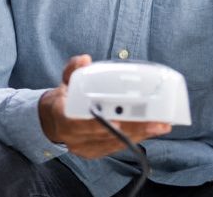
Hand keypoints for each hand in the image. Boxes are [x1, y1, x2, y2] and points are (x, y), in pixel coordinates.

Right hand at [38, 54, 172, 158]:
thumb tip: (85, 59)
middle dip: (131, 128)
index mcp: (63, 117)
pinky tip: (152, 130)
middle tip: (155, 121)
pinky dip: (136, 138)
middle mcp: (73, 137)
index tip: (117, 119)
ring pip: (114, 143)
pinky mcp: (95, 152)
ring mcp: (84, 148)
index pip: (78, 122)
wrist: (51, 121)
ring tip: (161, 125)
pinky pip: (117, 147)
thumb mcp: (65, 81)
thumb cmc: (63, 98)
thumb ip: (74, 70)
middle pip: (105, 135)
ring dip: (139, 134)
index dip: (97, 123)